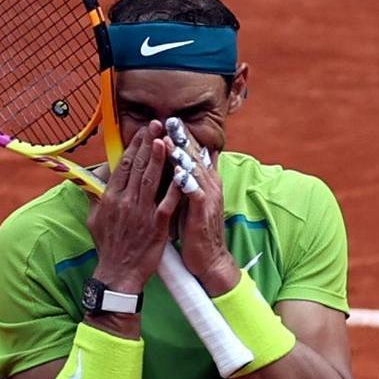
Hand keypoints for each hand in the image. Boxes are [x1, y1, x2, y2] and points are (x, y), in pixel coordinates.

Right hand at [87, 121, 182, 293]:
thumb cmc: (108, 246)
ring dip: (159, 158)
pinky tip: (182, 172)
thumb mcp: (94, 219)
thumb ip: (96, 196)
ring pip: (151, 179)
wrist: (118, 274)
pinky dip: (175, 187)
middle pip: (137, 167)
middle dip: (147, 143)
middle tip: (157, 125)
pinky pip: (168, 202)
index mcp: (110, 198)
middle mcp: (125, 202)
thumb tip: (96, 178)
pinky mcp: (157, 225)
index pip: (123, 166)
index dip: (133, 146)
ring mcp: (141, 213)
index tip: (142, 131)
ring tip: (165, 139)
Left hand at [169, 127, 239, 295]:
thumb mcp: (190, 199)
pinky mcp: (203, 214)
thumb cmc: (195, 228)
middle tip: (170, 119)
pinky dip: (188, 182)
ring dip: (182, 155)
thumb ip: (185, 180)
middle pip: (196, 155)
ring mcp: (208, 198)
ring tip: (169, 139)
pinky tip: (179, 173)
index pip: (194, 152)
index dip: (182, 136)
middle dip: (182, 137)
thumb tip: (177, 162)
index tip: (169, 119)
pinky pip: (196, 195)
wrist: (209, 258)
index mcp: (204, 180)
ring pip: (195, 171)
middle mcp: (209, 184)